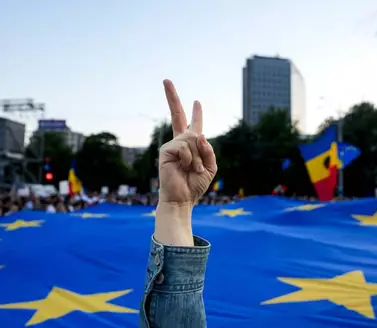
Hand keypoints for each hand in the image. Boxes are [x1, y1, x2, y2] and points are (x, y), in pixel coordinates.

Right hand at [159, 80, 216, 206]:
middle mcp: (180, 142)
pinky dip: (190, 159)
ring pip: (192, 139)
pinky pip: (185, 147)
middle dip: (172, 96)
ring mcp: (172, 145)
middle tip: (165, 80)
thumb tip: (199, 135)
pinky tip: (185, 168)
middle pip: (177, 115)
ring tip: (192, 170)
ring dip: (198, 158)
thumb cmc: (195, 184)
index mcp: (191, 145)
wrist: (182, 198)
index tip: (197, 101)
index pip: (193, 125)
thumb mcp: (211, 167)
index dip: (195, 113)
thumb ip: (209, 150)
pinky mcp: (166, 150)